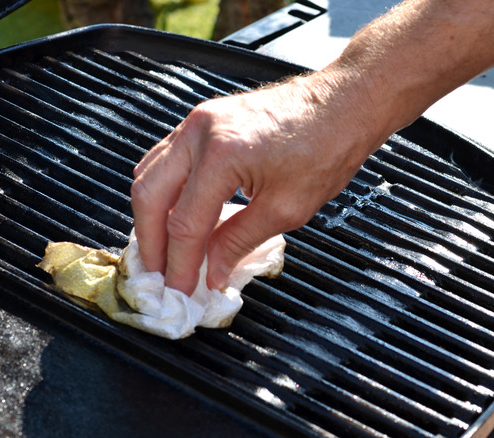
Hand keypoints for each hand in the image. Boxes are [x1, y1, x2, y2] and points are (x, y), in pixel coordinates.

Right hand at [130, 71, 387, 294]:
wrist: (344, 104)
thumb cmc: (326, 147)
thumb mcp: (287, 208)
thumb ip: (239, 242)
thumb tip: (212, 272)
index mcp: (222, 155)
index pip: (185, 223)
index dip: (180, 263)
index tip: (180, 290)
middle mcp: (201, 132)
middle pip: (150, 195)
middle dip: (150, 241)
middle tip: (158, 275)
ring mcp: (198, 121)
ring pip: (150, 174)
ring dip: (152, 216)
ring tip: (162, 251)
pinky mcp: (203, 119)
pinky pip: (166, 159)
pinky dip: (164, 191)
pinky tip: (172, 214)